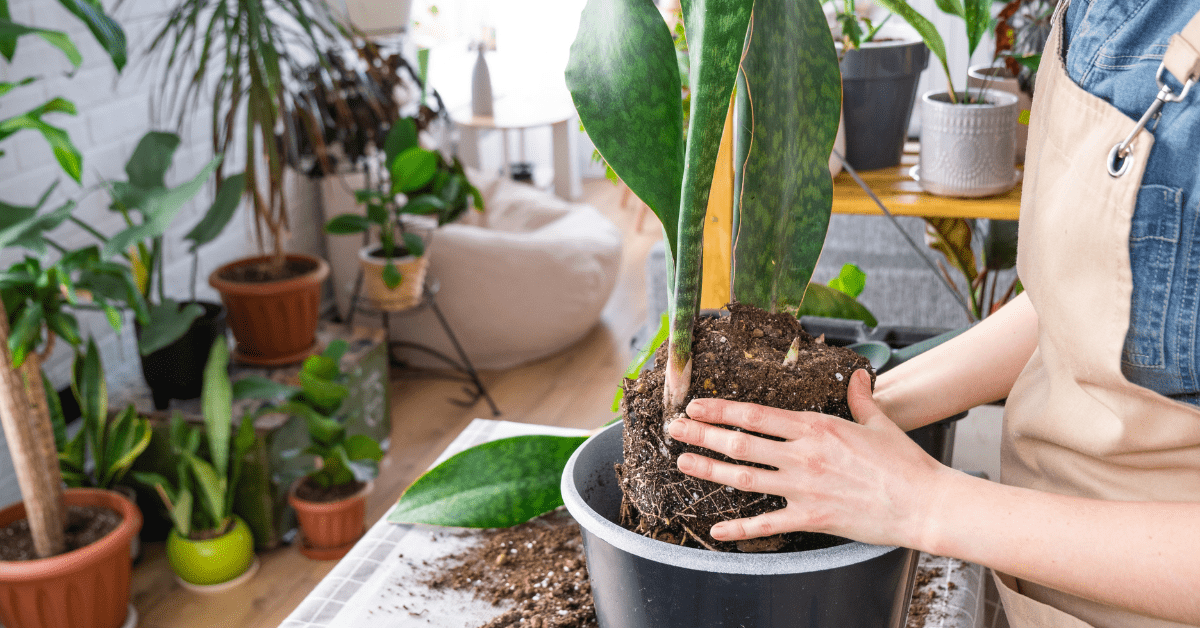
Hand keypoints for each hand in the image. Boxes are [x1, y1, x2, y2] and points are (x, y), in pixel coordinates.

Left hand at [668, 369, 949, 548]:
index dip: (720, 409)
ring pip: (744, 477)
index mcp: (816, 427)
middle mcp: (803, 455)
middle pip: (740, 442)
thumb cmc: (905, 463)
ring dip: (709, 469)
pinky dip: (739, 530)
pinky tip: (717, 530)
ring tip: (683, 462)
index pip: (756, 414)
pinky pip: (767, 524)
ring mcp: (804, 488)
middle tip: (674, 429)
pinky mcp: (811, 518)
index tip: (696, 405)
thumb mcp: (880, 423)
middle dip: (702, 434)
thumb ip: (860, 399)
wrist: (925, 503)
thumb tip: (856, 376)